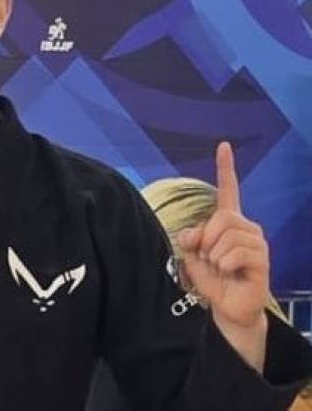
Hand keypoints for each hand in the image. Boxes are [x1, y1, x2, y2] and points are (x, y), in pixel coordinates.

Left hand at [177, 142, 268, 366]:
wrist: (226, 306)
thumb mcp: (192, 254)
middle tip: (208, 257)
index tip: (223, 145)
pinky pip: (234, 253)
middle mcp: (246, 227)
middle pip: (221, 217)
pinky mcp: (262, 260)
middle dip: (206, 238)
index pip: (229, 189)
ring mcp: (257, 243)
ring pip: (226, 236)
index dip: (226, 166)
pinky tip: (230, 273)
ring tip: (220, 268)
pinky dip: (223, 265)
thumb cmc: (211, 277)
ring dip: (214, 255)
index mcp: (228, 221)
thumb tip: (194, 235)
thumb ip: (190, 237)